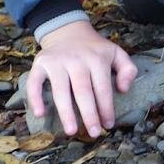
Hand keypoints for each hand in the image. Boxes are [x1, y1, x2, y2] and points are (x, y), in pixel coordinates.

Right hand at [27, 21, 137, 136]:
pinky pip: (34, 82)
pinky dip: (35, 98)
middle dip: (89, 114)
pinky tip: (40, 114)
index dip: (106, 108)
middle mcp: (77, 60)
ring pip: (61, 91)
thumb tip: (124, 90)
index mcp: (97, 59)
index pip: (103, 88)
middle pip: (83, 92)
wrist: (68, 30)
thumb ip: (128, 69)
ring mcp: (57, 62)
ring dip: (66, 112)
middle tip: (94, 133)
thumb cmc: (95, 49)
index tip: (108, 125)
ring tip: (72, 131)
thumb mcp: (117, 53)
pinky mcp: (40, 64)